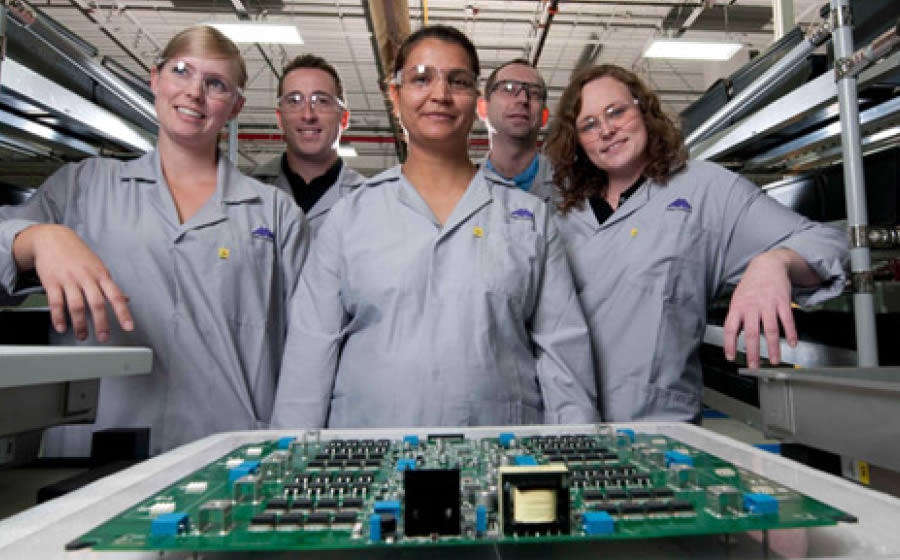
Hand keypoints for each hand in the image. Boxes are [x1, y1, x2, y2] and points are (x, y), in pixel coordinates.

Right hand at [13, 224, 133, 340]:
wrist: (52, 238)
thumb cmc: (77, 254)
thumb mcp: (98, 267)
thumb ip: (109, 285)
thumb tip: (126, 299)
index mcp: (101, 274)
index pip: (115, 296)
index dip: (123, 312)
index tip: (128, 326)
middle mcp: (86, 277)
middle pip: (97, 303)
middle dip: (101, 323)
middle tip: (104, 337)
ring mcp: (68, 279)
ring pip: (76, 305)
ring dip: (80, 324)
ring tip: (83, 336)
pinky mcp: (51, 282)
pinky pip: (55, 303)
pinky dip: (59, 317)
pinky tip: (62, 327)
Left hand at [723, 250, 798, 368]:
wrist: (767, 265)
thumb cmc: (751, 285)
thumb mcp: (737, 299)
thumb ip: (736, 318)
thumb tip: (733, 338)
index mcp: (738, 307)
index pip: (730, 328)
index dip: (729, 344)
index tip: (730, 357)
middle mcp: (752, 307)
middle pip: (751, 333)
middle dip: (753, 352)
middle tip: (753, 366)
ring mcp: (768, 304)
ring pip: (771, 330)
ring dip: (773, 348)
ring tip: (774, 361)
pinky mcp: (783, 301)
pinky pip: (788, 320)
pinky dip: (791, 333)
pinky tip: (793, 344)